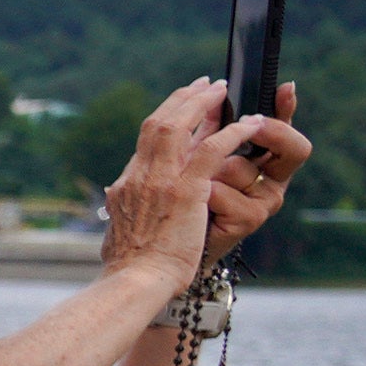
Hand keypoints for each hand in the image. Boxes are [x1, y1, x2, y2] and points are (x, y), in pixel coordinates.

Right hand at [97, 80, 299, 289]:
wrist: (134, 281)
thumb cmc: (130, 269)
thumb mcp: (119, 233)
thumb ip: (123, 214)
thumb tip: (115, 209)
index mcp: (126, 186)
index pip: (147, 142)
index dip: (166, 119)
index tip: (181, 107)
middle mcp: (139, 176)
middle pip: (159, 123)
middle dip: (182, 100)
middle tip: (203, 85)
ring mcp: (160, 180)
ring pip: (180, 126)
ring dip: (203, 103)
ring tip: (222, 89)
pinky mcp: (185, 190)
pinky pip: (213, 149)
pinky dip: (233, 132)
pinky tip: (250, 123)